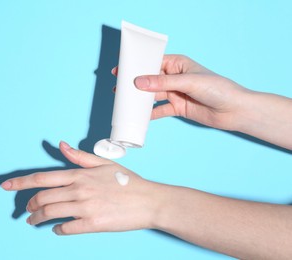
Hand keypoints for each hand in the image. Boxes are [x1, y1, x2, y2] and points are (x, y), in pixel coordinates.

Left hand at [1, 141, 163, 234]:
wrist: (149, 201)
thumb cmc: (128, 181)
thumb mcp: (104, 163)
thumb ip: (79, 156)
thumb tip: (61, 144)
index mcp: (80, 174)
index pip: (42, 178)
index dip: (21, 182)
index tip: (5, 186)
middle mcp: (79, 190)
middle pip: (42, 198)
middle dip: (29, 205)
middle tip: (26, 211)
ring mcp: (85, 207)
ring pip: (50, 213)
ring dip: (37, 219)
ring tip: (33, 221)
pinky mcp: (93, 224)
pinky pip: (66, 229)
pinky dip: (56, 230)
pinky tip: (55, 230)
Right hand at [114, 55, 251, 130]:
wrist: (234, 111)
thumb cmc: (217, 89)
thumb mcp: (188, 82)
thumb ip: (162, 83)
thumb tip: (138, 82)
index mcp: (178, 64)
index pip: (153, 62)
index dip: (136, 66)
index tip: (120, 70)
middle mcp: (175, 77)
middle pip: (150, 80)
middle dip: (134, 84)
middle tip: (118, 88)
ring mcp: (175, 93)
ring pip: (152, 95)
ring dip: (139, 99)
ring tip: (124, 102)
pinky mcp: (177, 107)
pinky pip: (159, 110)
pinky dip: (149, 114)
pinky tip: (139, 117)